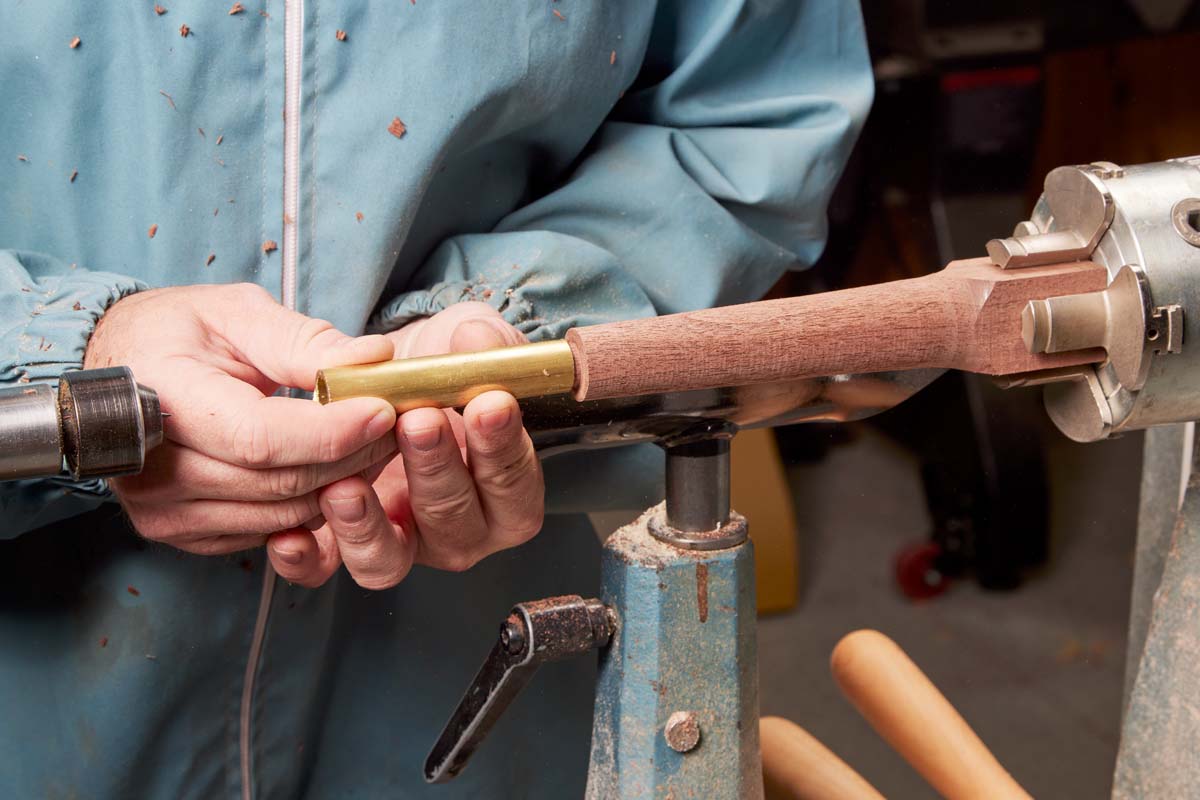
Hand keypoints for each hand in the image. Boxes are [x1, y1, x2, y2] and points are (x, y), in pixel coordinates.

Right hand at [87, 284, 397, 554]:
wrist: (123, 368)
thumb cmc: (176, 333)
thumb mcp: (237, 313)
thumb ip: (305, 340)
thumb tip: (375, 357)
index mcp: (161, 397)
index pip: (260, 438)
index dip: (331, 431)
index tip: (384, 408)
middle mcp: (152, 468)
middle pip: (280, 483)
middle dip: (353, 455)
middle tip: (396, 422)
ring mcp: (163, 510)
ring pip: (283, 516)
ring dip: (342, 483)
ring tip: (373, 442)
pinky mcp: (183, 533)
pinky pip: (270, 532)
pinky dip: (313, 507)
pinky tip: (334, 469)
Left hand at [266, 302, 544, 588]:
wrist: (385, 375)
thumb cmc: (438, 364)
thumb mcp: (466, 336)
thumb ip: (480, 340)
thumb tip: (478, 342)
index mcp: (502, 486)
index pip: (514, 482)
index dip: (503, 447)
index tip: (488, 403)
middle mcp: (457, 527)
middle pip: (455, 522)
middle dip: (436, 470)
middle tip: (418, 421)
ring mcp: (399, 542)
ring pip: (390, 560)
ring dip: (368, 528)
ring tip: (346, 486)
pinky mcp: (340, 548)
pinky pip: (324, 569)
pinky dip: (305, 559)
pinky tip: (289, 535)